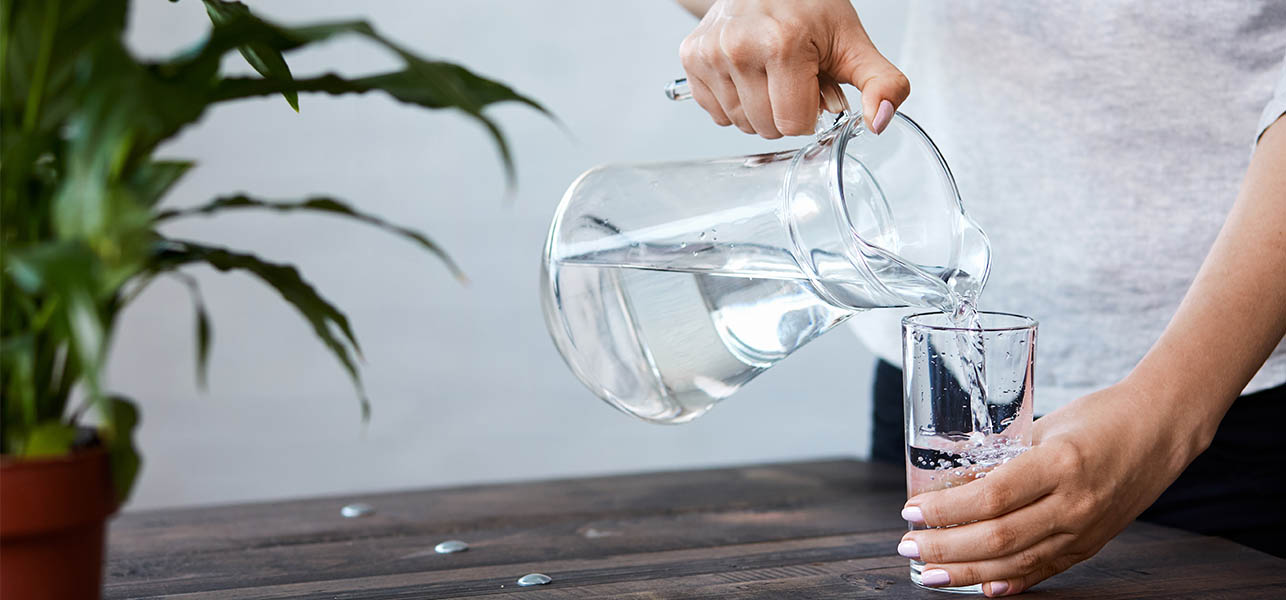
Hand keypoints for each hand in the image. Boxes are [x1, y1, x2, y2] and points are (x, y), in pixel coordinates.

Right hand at [678, 0, 908, 137]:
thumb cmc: (809, 8)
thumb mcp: (853, 43)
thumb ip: (881, 84)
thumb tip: (879, 121)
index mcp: (783, 44)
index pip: (793, 124)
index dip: (809, 111)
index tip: (811, 83)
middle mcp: (739, 47)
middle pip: (766, 128)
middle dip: (784, 111)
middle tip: (791, 77)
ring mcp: (710, 53)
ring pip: (740, 124)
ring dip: (759, 108)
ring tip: (769, 73)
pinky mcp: (691, 57)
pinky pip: (716, 112)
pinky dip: (733, 101)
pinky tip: (746, 74)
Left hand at [897, 380, 1209, 595]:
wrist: (1163, 428)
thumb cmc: (1101, 416)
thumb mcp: (1045, 427)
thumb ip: (1003, 459)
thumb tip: (953, 485)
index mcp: (1060, 464)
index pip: (992, 497)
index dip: (947, 510)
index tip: (911, 511)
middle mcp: (1075, 503)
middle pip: (998, 537)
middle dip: (945, 547)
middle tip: (908, 546)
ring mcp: (1086, 529)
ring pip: (1017, 562)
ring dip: (967, 571)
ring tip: (930, 574)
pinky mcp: (1093, 544)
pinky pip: (1046, 570)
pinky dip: (1011, 582)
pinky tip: (982, 588)